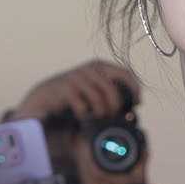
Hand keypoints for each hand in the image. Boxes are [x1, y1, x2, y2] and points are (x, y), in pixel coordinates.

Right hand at [13, 59, 139, 123]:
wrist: (46, 96)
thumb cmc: (75, 95)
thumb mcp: (96, 90)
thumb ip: (113, 93)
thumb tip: (137, 105)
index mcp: (101, 66)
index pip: (126, 74)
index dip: (135, 89)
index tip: (138, 104)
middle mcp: (90, 68)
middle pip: (113, 90)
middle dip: (115, 107)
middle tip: (111, 117)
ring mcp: (78, 77)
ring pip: (99, 98)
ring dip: (100, 112)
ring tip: (97, 118)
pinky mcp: (66, 87)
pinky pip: (83, 105)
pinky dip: (85, 114)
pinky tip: (82, 117)